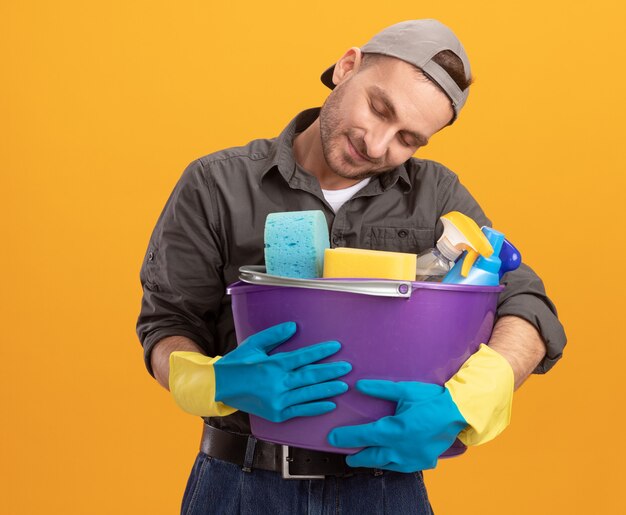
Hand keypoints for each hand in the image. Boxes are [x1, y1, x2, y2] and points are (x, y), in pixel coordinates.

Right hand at [214, 321, 350, 421]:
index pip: (303, 356)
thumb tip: (294, 326)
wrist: (219, 387)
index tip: (336, 347)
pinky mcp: (276, 414)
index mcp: (273, 364)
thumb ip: (274, 335)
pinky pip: (300, 411)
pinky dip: (316, 408)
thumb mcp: (254, 344)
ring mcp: (278, 401)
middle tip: (347, 367)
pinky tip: (330, 404)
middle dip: (331, 371)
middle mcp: (277, 383)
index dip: (321, 351)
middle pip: (310, 376)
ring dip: (327, 389)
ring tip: (343, 385)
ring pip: (308, 394)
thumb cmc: (237, 363)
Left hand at [327, 380, 466, 471]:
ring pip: (387, 464)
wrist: (459, 413)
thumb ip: (380, 389)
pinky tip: (389, 461)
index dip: (346, 437)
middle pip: (372, 456)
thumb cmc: (431, 399)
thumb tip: (358, 385)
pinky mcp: (423, 462)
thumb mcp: (405, 390)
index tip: (332, 438)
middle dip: (357, 456)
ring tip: (363, 459)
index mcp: (395, 429)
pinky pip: (403, 467)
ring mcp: (413, 458)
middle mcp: (402, 448)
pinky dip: (392, 464)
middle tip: (348, 456)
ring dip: (373, 461)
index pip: (364, 435)